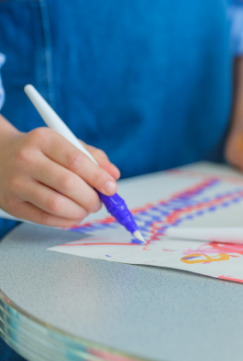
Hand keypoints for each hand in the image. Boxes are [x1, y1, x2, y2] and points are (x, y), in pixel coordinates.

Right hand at [0, 124, 120, 227]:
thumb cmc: (40, 151)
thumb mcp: (65, 142)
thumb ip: (92, 156)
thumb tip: (113, 175)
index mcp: (43, 140)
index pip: (76, 160)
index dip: (98, 177)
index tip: (111, 188)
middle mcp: (26, 160)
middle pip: (67, 184)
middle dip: (91, 197)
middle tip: (100, 202)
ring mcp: (16, 183)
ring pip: (55, 204)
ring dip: (79, 211)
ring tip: (87, 209)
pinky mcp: (10, 203)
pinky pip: (42, 217)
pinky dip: (64, 221)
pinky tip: (73, 216)